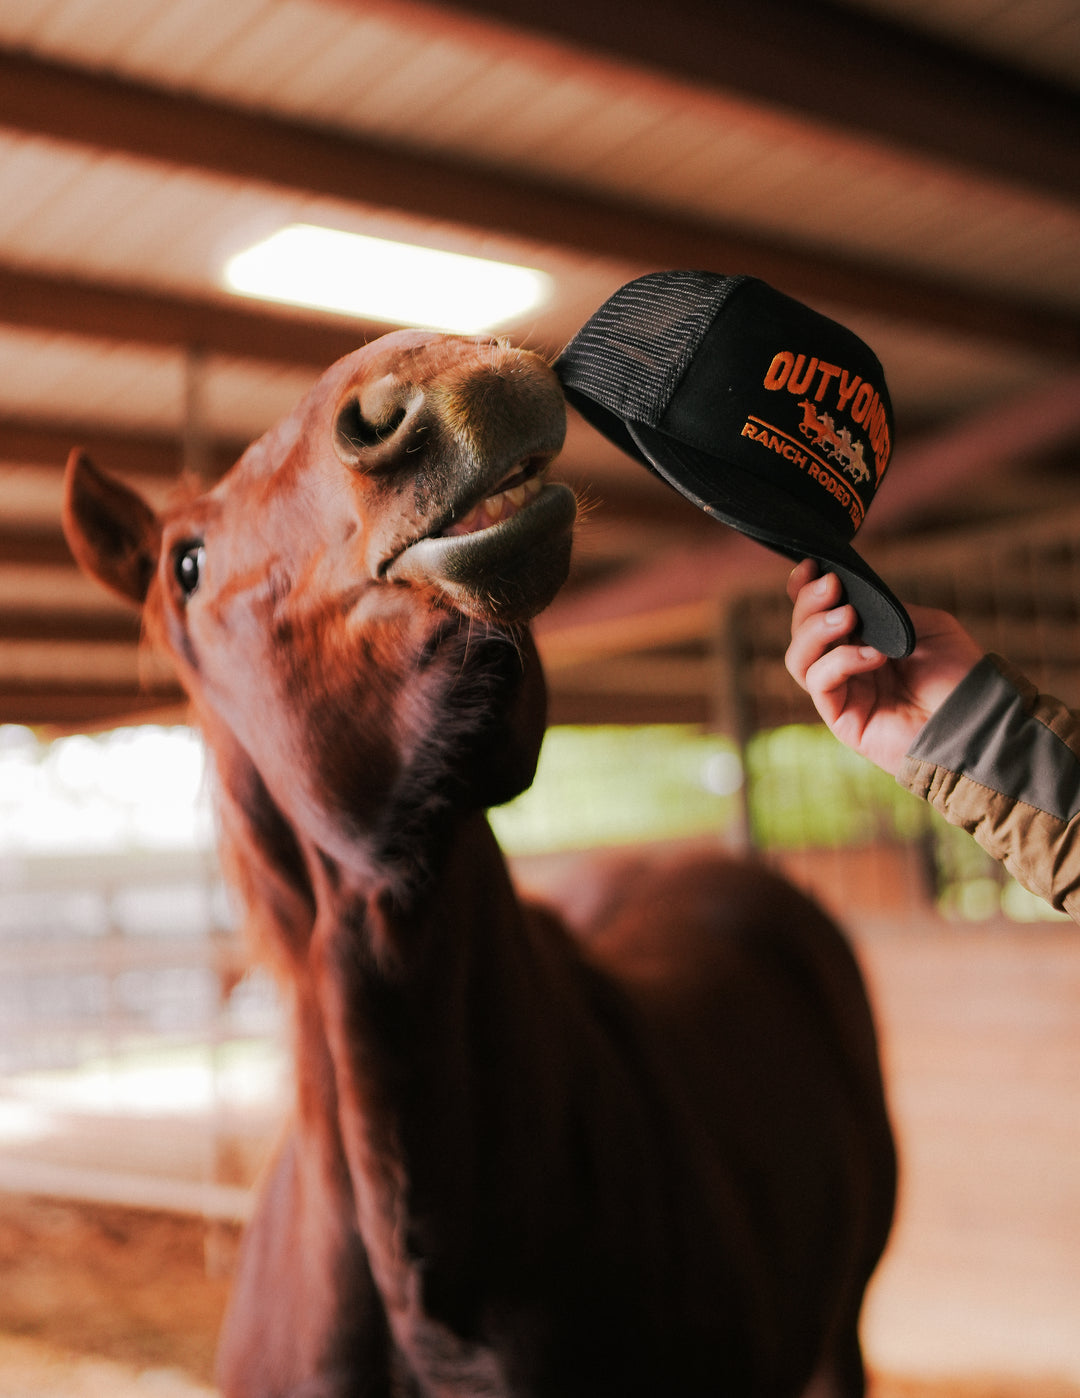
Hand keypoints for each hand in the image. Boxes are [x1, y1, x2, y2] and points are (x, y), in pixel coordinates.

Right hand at [784, 560, 985, 776]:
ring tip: (847, 615)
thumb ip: (883, 609)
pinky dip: (840, 661)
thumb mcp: (923, 624)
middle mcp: (845, 667)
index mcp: (861, 641)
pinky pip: (820, 683)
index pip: (816, 616)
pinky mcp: (842, 718)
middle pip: (801, 633)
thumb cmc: (958, 675)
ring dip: (815, 630)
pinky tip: (873, 655)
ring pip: (799, 658)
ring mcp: (842, 693)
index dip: (804, 591)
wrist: (976, 718)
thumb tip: (849, 596)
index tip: (813, 567)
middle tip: (831, 585)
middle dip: (808, 604)